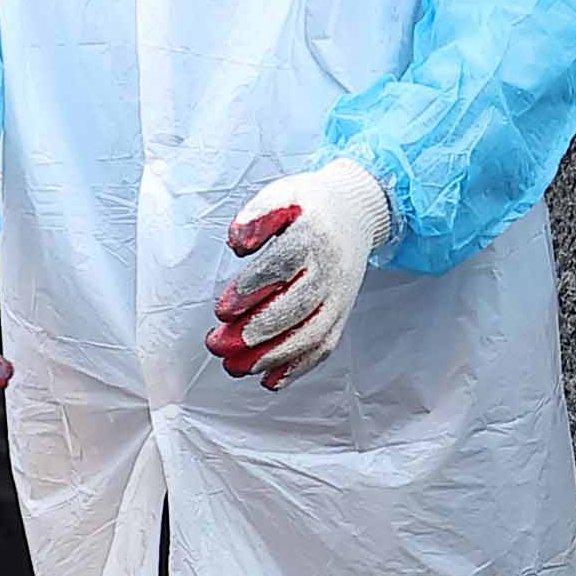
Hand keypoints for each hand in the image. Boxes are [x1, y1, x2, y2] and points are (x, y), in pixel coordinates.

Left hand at [211, 157, 395, 387]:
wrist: (356, 213)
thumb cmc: (308, 206)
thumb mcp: (281, 195)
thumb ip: (256, 216)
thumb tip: (237, 242)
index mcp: (313, 235)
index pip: (284, 265)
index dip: (253, 288)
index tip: (222, 310)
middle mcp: (330, 268)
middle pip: (298, 305)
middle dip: (258, 330)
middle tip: (220, 346)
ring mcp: (339, 295)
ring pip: (312, 333)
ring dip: (274, 356)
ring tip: (235, 368)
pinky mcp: (342, 314)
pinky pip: (324, 346)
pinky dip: (298, 368)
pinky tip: (269, 380)